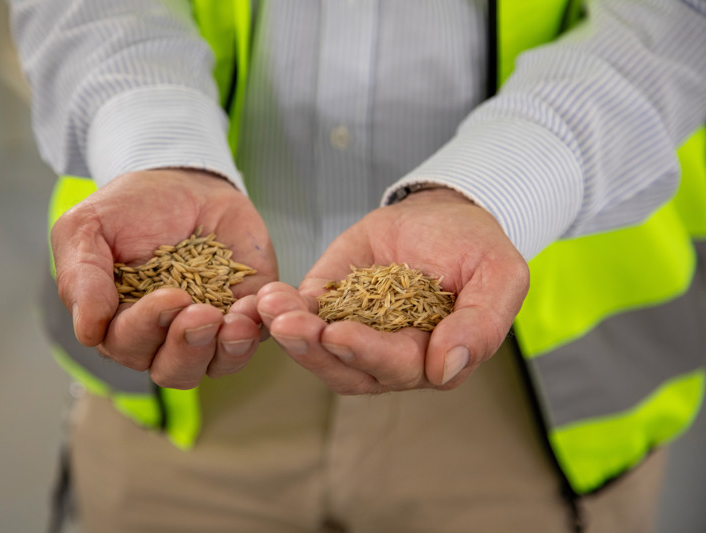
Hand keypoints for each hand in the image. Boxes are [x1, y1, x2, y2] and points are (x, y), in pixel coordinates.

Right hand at [51, 169, 276, 388]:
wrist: (185, 182)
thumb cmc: (130, 208)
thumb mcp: (87, 228)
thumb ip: (81, 277)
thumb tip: (86, 332)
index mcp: (118, 323)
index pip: (127, 346)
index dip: (147, 328)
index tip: (169, 296)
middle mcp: (161, 337)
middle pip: (171, 370)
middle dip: (186, 346)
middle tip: (202, 313)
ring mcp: (207, 330)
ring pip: (213, 366)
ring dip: (223, 350)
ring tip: (234, 321)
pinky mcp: (244, 314)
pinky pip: (252, 339)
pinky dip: (254, 331)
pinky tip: (253, 307)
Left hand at [257, 187, 528, 393]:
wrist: (442, 214)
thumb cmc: (475, 246)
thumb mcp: (499, 274)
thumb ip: (483, 324)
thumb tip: (446, 370)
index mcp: (434, 356)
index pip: (400, 367)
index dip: (370, 353)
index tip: (339, 335)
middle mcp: (391, 356)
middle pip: (350, 369)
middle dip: (316, 350)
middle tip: (289, 326)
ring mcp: (357, 332)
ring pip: (321, 353)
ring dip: (293, 337)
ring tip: (271, 309)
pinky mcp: (331, 307)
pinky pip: (305, 319)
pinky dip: (283, 312)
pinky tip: (267, 297)